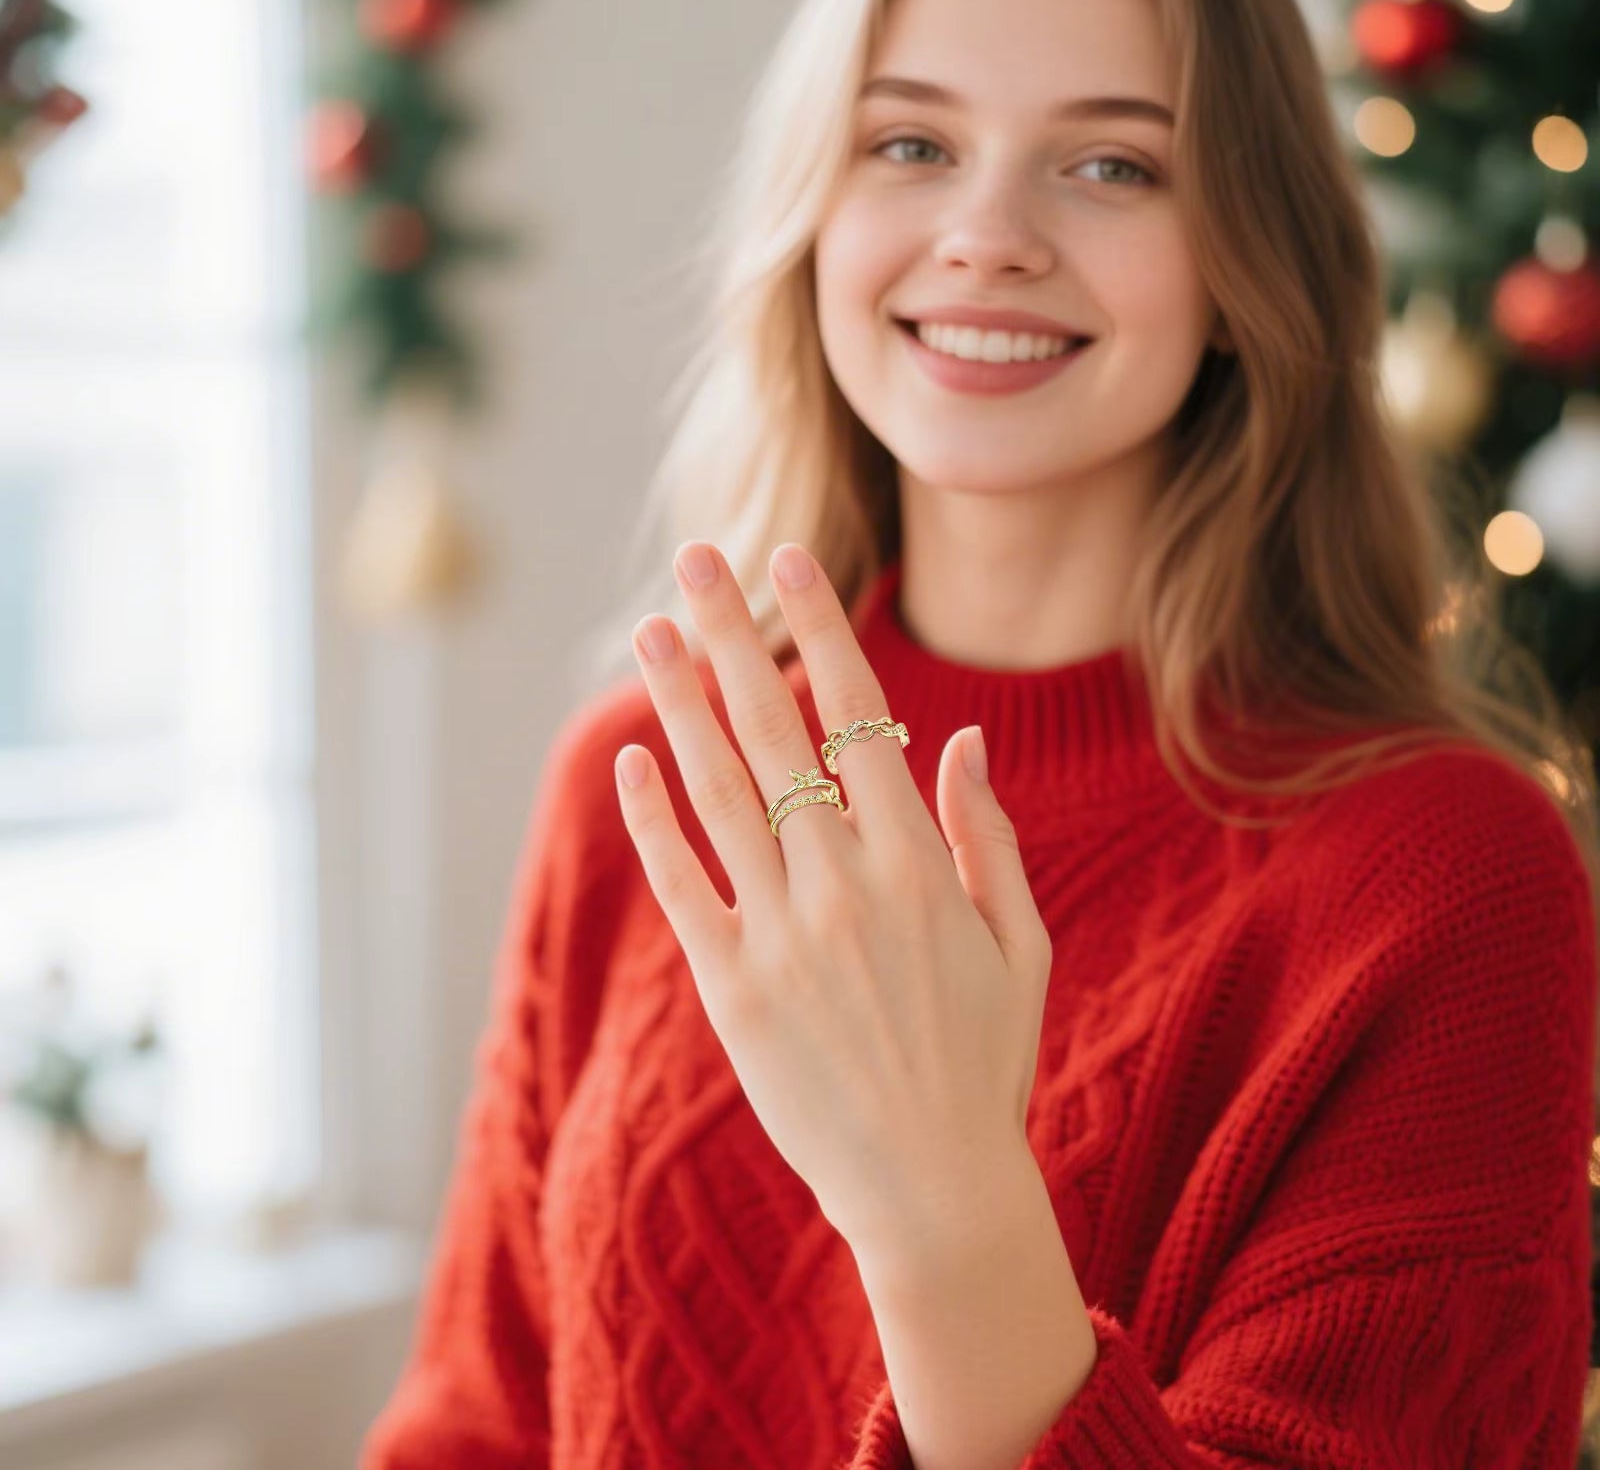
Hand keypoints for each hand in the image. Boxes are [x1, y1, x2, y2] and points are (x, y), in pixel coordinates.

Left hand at [614, 540, 1052, 1269]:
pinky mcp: (732, 989)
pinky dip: (651, 819)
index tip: (790, 558)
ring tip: (651, 631)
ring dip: (680, 702)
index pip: (859, 714)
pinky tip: (631, 759)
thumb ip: (989, 836)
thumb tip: (960, 738)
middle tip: (697, 557)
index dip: (821, 627)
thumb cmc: (986, 1062)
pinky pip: (682, 885)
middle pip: (775, 729)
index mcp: (920, 863)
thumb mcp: (1019, 945)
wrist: (935, 1192)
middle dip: (733, 633)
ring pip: (718, 790)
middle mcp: (844, 883)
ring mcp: (781, 935)